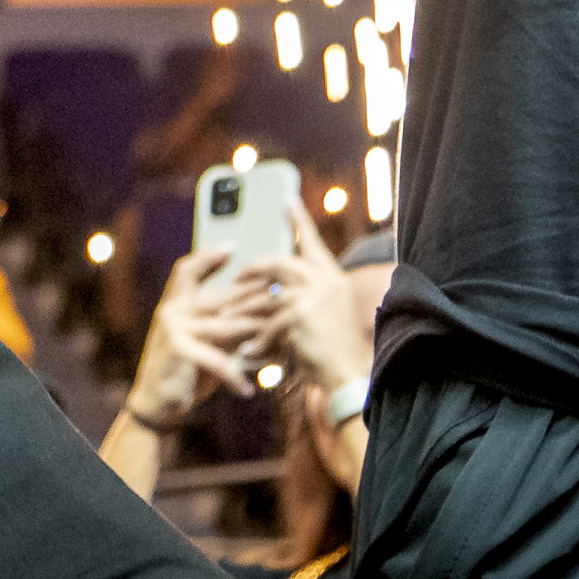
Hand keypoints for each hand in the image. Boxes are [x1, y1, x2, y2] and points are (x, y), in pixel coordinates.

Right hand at [133, 244, 283, 414]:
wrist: (156, 403)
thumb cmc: (185, 372)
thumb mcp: (202, 345)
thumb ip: (221, 329)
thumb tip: (259, 318)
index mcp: (175, 306)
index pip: (187, 271)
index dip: (208, 258)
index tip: (231, 247)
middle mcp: (172, 312)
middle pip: (219, 297)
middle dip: (253, 297)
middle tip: (281, 296)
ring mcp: (174, 329)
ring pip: (227, 327)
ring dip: (256, 337)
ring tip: (280, 343)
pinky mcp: (179, 350)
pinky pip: (218, 360)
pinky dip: (235, 376)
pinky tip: (247, 389)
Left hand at [254, 196, 370, 391]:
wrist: (351, 379)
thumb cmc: (336, 352)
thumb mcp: (326, 315)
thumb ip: (307, 295)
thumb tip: (273, 284)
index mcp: (333, 279)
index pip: (314, 243)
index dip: (301, 221)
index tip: (288, 200)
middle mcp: (325, 281)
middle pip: (278, 262)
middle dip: (252, 270)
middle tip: (236, 279)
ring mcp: (313, 295)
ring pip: (265, 294)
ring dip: (243, 308)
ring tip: (226, 317)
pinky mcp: (300, 313)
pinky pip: (267, 322)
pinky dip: (257, 339)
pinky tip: (248, 351)